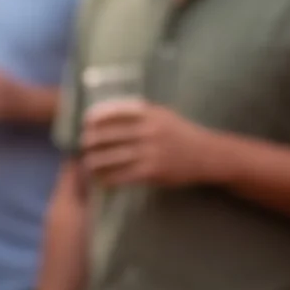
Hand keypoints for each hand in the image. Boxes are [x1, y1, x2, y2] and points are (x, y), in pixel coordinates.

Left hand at [80, 99, 222, 189]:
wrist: (206, 155)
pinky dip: (107, 178)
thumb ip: (141, 114)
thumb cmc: (180, 134)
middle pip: (109, 134)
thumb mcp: (164, 116)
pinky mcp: (151, 171)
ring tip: (87, 164)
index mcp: (151, 113)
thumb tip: (109, 113)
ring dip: (94, 161)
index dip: (98, 115)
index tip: (86, 120)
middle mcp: (150, 130)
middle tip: (83, 145)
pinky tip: (100, 180)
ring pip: (111, 157)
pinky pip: (121, 175)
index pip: (118, 110)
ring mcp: (150, 151)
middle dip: (91, 141)